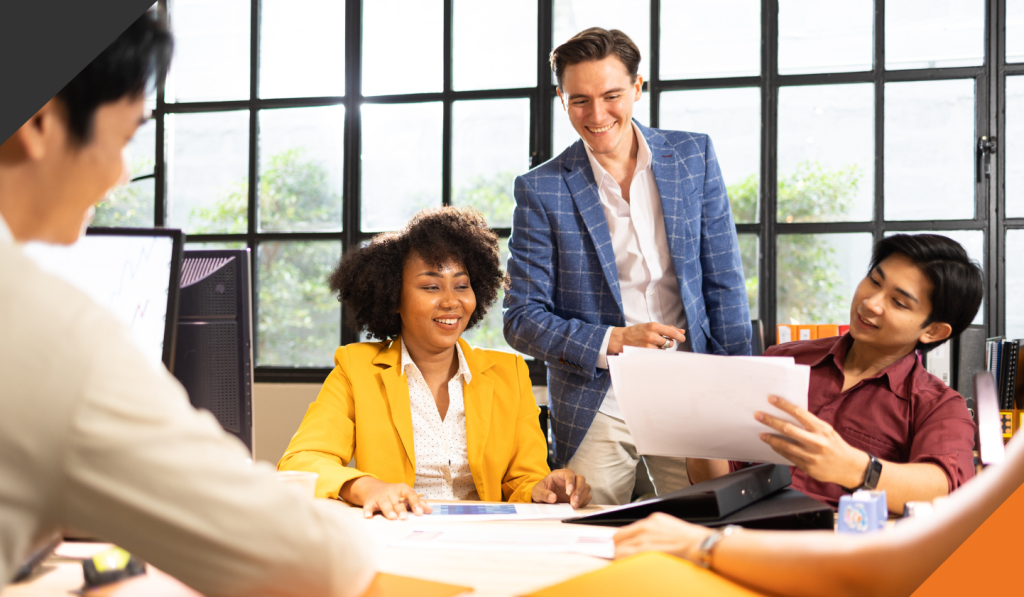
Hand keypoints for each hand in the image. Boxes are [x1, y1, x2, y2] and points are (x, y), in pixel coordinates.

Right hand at [339, 476, 432, 519]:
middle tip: (405, 518)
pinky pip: (368, 506)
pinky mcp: (370, 501)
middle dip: (401, 509)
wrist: (374, 487)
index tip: (420, 512)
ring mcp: (380, 496)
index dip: (416, 503)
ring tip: (392, 517)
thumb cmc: (395, 494)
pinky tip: (368, 517)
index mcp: (402, 489)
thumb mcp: (406, 496)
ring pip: (385, 503)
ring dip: (388, 510)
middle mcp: (391, 491)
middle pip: (397, 500)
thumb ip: (417, 502)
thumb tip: (429, 510)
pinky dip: (368, 511)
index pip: (411, 494)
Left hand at [531, 469, 590, 507]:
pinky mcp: (578, 495)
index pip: (569, 473)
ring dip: (582, 496)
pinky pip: (586, 496)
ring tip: (574, 505)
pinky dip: (584, 501)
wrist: (542, 498)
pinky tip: (576, 506)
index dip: (570, 481)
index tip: (568, 491)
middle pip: (581, 479)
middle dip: (578, 490)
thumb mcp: (537, 492)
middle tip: (573, 501)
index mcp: (559, 474)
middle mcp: (569, 479)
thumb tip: (553, 498)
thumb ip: (544, 494)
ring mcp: (575, 487)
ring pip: (586, 487)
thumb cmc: (541, 491)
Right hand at [608, 323, 685, 353]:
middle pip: (670, 342)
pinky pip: (658, 353)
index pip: (671, 332)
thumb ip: (667, 328)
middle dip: (669, 342)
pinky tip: (649, 348)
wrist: (622, 338)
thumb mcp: (651, 326)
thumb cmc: (638, 331)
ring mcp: (649, 345)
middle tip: (662, 341)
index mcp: (654, 326)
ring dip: (661, 347)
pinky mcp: (646, 352)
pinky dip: (656, 351)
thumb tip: (682, 331)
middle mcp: (652, 335)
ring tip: (652, 343)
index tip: (682, 338)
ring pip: (664, 349)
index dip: (679, 336)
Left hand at [613, 513, 714, 560]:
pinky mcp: (644, 548)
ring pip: (619, 548)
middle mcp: (646, 525)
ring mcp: (644, 536)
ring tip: (627, 565)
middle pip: (619, 538)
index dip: (624, 542)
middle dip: (619, 549)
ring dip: (621, 558)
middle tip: (623, 559)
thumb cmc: (693, 543)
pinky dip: (623, 562)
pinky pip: (623, 556)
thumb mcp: (672, 531)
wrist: (702, 545)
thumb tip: (647, 545)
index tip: (624, 549)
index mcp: (653, 520)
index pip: (627, 530)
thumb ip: (657, 535)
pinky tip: (628, 568)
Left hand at [756, 395, 870, 488]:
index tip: (771, 399)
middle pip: (788, 429)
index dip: (783, 405)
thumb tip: (789, 416)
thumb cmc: (835, 446)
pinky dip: (779, 450)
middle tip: (758, 415)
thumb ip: (810, 425)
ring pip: (785, 445)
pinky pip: (788, 456)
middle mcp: (816, 441)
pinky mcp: (807, 467)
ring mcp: (811, 455)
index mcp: (821, 429)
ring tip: (762, 434)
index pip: (799, 413)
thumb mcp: (827, 431)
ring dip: (771, 438)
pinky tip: (773, 445)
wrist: (849, 467)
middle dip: (770, 421)